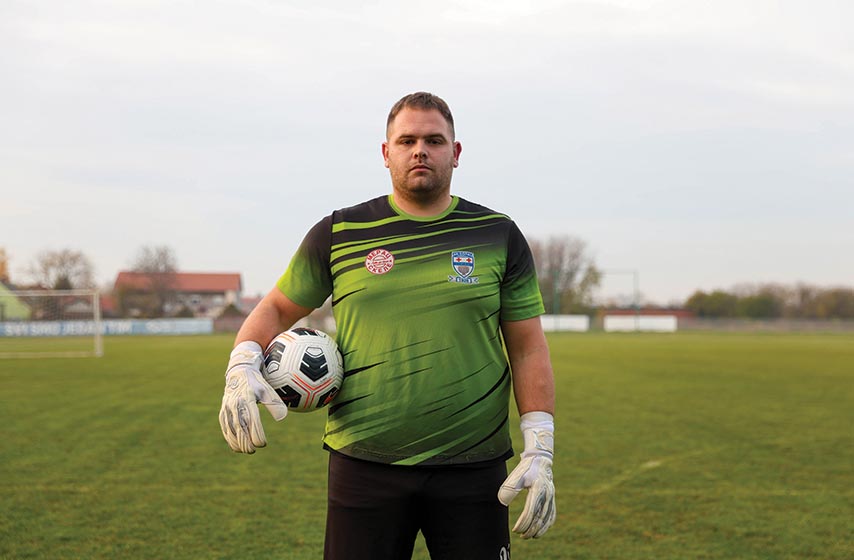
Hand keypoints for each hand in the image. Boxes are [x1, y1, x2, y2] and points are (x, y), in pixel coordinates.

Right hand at [219, 341, 287, 453]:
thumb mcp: (268, 390)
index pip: (251, 420)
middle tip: (254, 450)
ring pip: (230, 429)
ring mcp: (227, 408)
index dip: (256, 434)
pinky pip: (225, 427)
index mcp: (247, 398)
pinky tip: (236, 447)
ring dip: (237, 442)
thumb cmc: (257, 383)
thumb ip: (275, 404)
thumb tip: (283, 418)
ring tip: (247, 450)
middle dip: (246, 441)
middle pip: (240, 427)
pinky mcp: (223, 411)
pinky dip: (229, 438)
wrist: (239, 372)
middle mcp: (235, 404)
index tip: (263, 443)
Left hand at [498, 412, 555, 538]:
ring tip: (531, 536)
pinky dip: (548, 523)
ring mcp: (551, 496)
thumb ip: (509, 488)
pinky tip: (542, 529)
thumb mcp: (516, 475)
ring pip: (547, 518)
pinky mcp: (552, 497)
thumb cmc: (526, 467)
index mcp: (538, 489)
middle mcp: (547, 494)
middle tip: (521, 536)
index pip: (530, 511)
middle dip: (530, 529)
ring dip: (540, 529)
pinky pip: (552, 513)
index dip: (523, 523)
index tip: (516, 529)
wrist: (540, 458)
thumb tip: (502, 502)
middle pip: (540, 517)